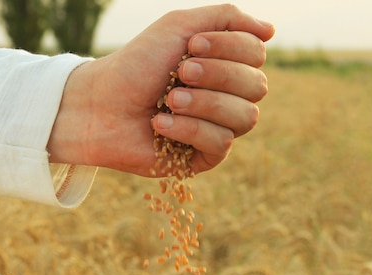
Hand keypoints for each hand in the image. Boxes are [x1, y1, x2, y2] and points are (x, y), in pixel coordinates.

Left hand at [47, 4, 274, 175]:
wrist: (100, 104)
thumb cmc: (136, 65)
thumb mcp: (179, 27)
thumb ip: (226, 19)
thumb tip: (271, 31)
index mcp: (224, 65)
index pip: (256, 55)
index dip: (230, 48)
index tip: (191, 45)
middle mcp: (226, 97)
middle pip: (257, 86)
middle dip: (217, 75)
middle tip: (179, 73)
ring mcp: (217, 128)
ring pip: (245, 117)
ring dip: (204, 103)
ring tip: (169, 100)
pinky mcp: (203, 158)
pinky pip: (221, 143)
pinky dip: (190, 129)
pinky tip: (161, 125)